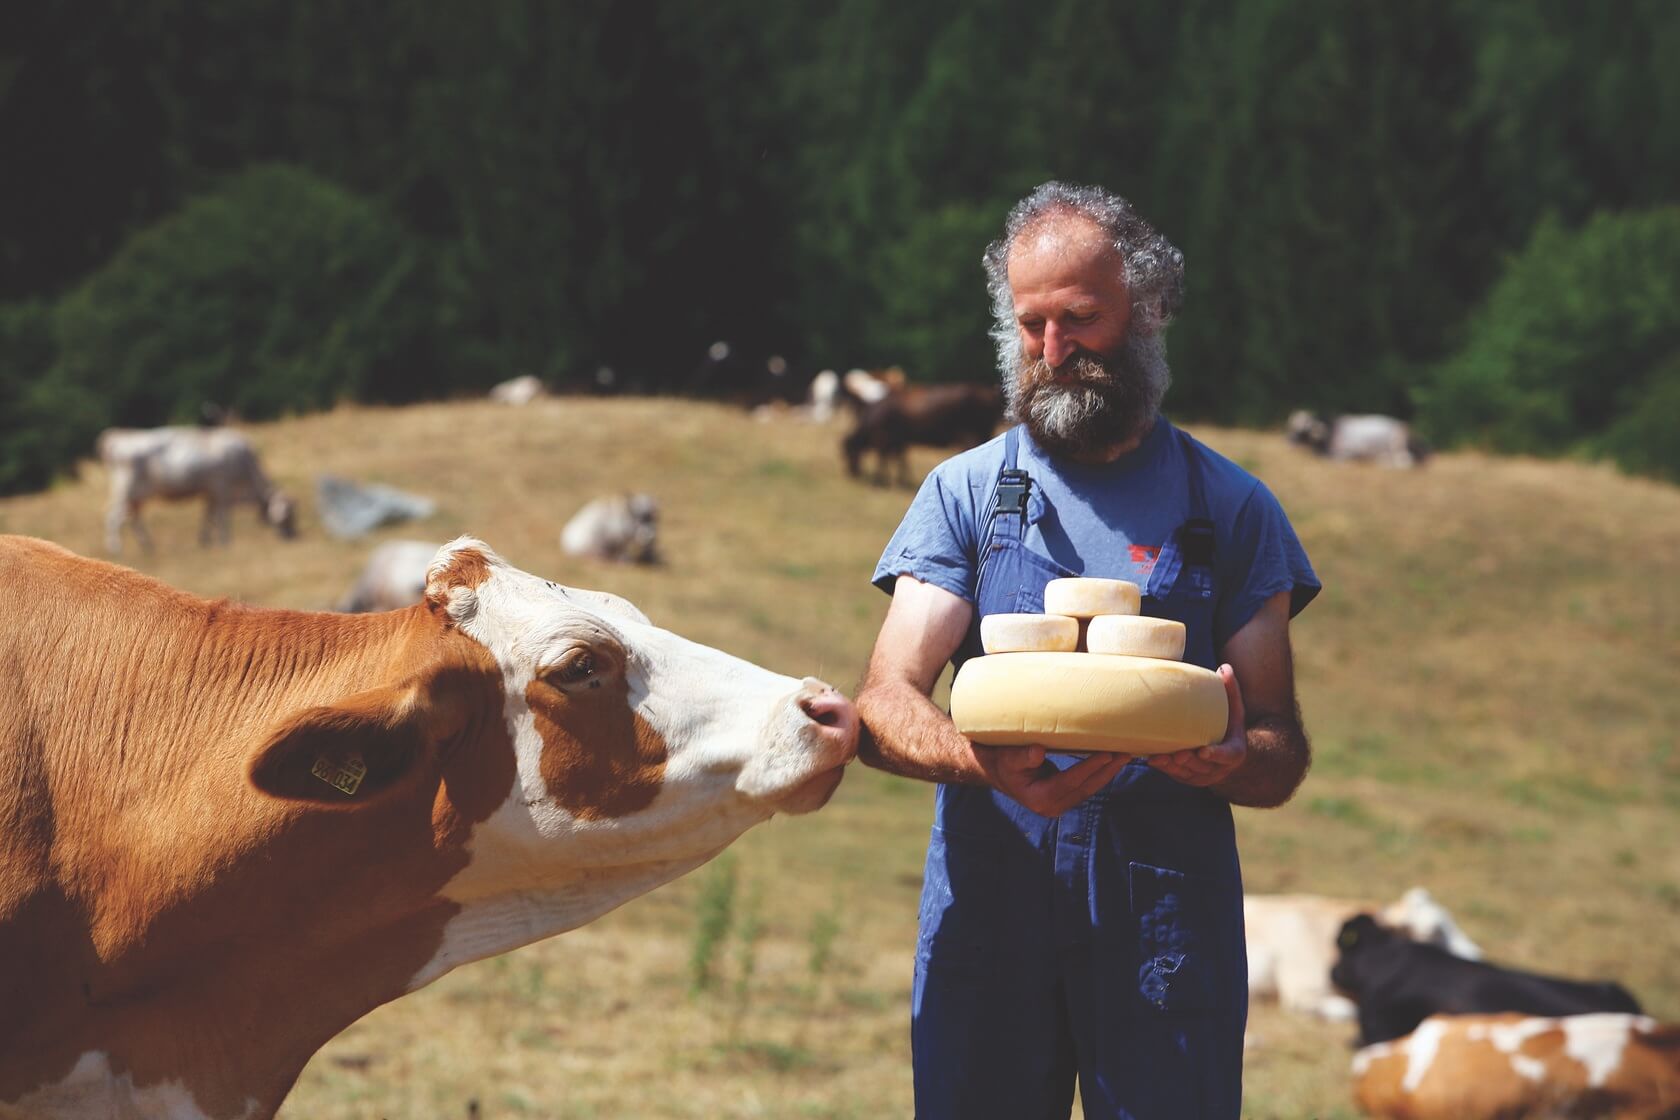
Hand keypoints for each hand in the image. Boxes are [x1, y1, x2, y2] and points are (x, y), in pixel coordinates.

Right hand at [973, 743, 1130, 816]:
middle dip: (1106, 772)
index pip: (1070, 782)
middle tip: (1124, 754)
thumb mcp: (1008, 757)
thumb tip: (1038, 752)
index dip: (1089, 768)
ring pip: (1088, 790)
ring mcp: (1059, 805)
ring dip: (1107, 773)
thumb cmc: (1002, 761)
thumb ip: (1023, 756)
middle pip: (1085, 789)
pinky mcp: (1063, 798)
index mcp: (1039, 798)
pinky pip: (1085, 787)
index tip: (1106, 754)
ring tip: (1123, 756)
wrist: (996, 771)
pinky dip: (1098, 774)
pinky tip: (1110, 762)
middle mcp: (1051, 806)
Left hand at [1146, 663, 1246, 786]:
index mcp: (1234, 752)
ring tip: (1158, 757)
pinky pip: (1176, 775)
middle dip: (1189, 761)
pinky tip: (1152, 759)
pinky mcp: (1188, 778)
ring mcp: (1203, 776)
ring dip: (1173, 767)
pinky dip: (1165, 768)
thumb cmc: (1229, 728)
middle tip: (1178, 753)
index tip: (1204, 752)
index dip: (1216, 755)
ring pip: (1187, 774)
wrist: (1229, 754)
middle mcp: (1219, 768)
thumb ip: (1231, 692)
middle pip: (1203, 767)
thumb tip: (1225, 667)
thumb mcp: (1235, 712)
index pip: (1227, 755)